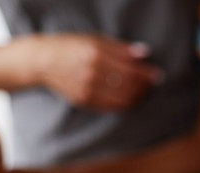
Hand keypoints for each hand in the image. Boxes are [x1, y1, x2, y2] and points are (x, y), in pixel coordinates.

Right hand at [24, 34, 161, 110]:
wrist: (42, 61)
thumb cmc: (71, 46)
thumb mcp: (94, 39)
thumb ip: (120, 48)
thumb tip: (144, 53)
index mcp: (95, 53)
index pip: (130, 68)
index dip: (147, 73)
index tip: (157, 74)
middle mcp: (92, 72)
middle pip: (129, 85)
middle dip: (144, 86)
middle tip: (152, 84)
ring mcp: (87, 89)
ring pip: (123, 98)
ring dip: (138, 97)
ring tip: (143, 91)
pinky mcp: (84, 101)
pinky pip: (112, 107)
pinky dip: (125, 104)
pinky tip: (130, 99)